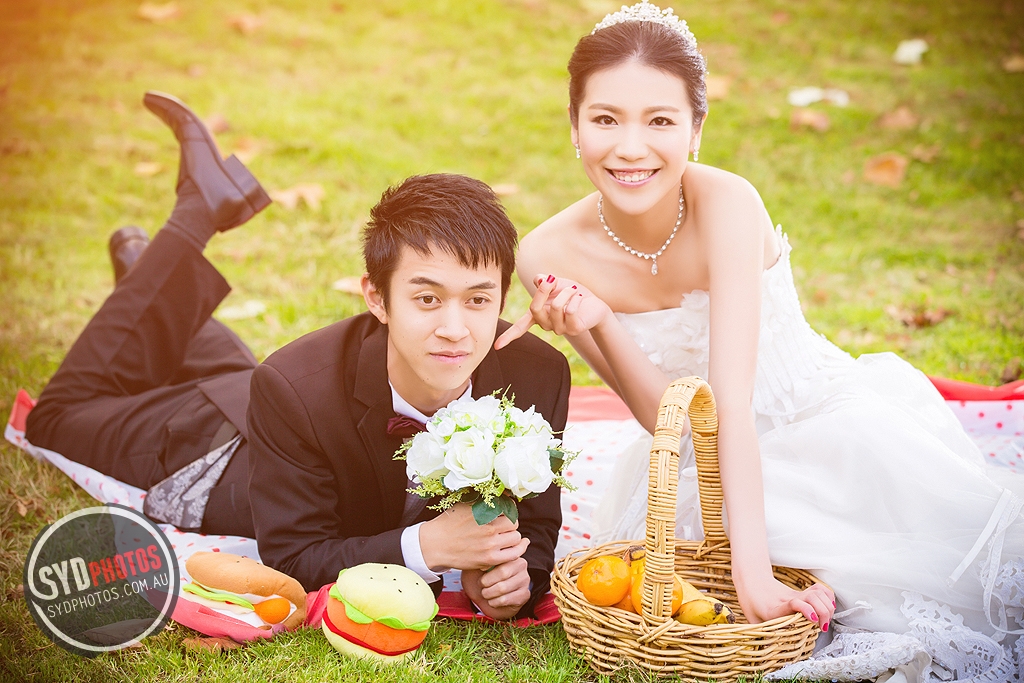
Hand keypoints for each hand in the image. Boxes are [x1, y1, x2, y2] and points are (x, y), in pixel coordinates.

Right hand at [419, 503, 529, 571]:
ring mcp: (490, 545)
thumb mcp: (465, 505)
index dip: (507, 511)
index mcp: (483, 512)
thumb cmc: (449, 523)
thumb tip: (503, 493)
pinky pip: (513, 555)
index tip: (503, 515)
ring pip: (516, 538)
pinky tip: (510, 548)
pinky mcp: (489, 559)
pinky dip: (515, 550)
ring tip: (504, 538)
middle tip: (502, 527)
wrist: (435, 544)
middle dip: (510, 524)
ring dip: (512, 537)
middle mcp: (489, 527)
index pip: (509, 508)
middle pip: (514, 523)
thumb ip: (483, 500)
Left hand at [461, 557, 530, 620]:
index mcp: (511, 554)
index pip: (500, 559)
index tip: (480, 574)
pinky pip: (506, 599)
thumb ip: (480, 560)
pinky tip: (492, 600)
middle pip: (503, 573)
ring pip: (503, 588)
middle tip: (481, 585)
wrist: (488, 596)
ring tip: (485, 593)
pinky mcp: (525, 595)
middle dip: (486, 582)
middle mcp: (522, 565)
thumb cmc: (483, 578)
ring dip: (488, 593)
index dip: (487, 569)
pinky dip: (494, 602)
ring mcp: (525, 580)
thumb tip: (482, 562)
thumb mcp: (479, 566)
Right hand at [494, 274, 611, 349]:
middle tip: (553, 279)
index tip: (497, 347)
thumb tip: (539, 279)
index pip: (521, 327)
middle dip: (543, 291)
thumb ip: (546, 281)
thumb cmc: (573, 294)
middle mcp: (547, 324)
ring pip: (555, 307)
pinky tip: (580, 299)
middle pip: (535, 309)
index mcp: (538, 315)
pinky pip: (569, 310)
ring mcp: (560, 329)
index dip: (509, 336)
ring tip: (574, 290)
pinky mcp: (573, 329)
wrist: (595, 304)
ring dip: (566, 292)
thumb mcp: (557, 284)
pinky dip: (575, 298)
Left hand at [737, 574, 834, 629]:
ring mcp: (795, 595)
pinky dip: (828, 597)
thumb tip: (766, 649)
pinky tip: (827, 607)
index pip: (793, 603)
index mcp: (774, 610)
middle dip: (824, 612)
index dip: (806, 609)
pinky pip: (819, 590)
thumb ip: (759, 636)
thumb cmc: (751, 604)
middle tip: (821, 626)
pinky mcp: (800, 593)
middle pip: (812, 598)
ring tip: (824, 620)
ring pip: (818, 593)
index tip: (813, 620)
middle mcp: (788, 601)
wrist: (750, 582)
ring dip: (827, 607)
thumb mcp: (752, 622)